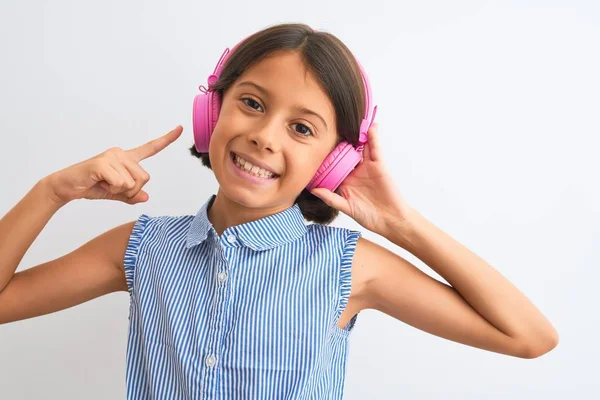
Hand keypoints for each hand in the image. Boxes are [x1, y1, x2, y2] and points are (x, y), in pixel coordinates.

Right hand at [44, 125, 182, 205]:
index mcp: (126, 158)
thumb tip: (146, 197)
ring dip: (120, 190)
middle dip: (131, 190)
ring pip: (133, 182)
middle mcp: (121, 153)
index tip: (180, 128)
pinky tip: (99, 183)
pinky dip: (111, 189)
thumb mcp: (116, 193)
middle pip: (144, 178)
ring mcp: (112, 156)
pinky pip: (120, 183)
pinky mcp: (102, 163)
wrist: (67, 187)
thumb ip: (131, 195)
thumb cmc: (92, 186)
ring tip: (104, 183)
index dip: (166, 139)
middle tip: (113, 187)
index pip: (150, 148)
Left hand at [310, 123, 413, 235]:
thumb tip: (314, 190)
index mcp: (345, 181)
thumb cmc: (370, 216)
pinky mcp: (379, 165)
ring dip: (357, 133)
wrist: (391, 220)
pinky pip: (375, 148)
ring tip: (351, 118)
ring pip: (361, 146)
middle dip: (340, 139)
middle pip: (346, 152)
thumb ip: (331, 198)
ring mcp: (367, 166)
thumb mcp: (347, 207)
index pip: (334, 164)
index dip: (327, 154)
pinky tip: (370, 126)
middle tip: (331, 124)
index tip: (316, 142)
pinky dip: (373, 137)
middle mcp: (355, 171)